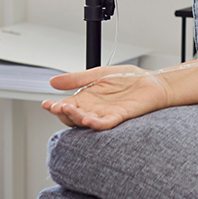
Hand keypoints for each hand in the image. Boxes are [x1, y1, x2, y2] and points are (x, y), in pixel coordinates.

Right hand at [42, 64, 170, 129]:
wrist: (151, 81)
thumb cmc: (128, 78)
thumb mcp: (98, 74)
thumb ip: (77, 78)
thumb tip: (52, 82)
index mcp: (87, 99)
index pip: (66, 107)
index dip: (55, 107)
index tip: (46, 104)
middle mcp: (94, 109)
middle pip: (72, 117)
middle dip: (63, 113)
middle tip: (58, 106)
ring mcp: (105, 114)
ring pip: (86, 122)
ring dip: (76, 118)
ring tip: (69, 110)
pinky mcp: (119, 117)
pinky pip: (105, 124)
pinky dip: (96, 124)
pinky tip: (88, 120)